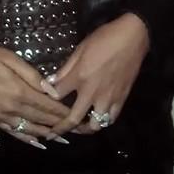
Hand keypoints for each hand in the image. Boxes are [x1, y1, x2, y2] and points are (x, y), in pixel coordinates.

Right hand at [0, 44, 72, 149]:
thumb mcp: (9, 58)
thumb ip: (32, 75)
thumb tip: (52, 92)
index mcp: (19, 92)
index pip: (48, 106)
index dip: (65, 113)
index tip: (80, 118)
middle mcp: (13, 108)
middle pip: (42, 120)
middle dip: (62, 126)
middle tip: (79, 132)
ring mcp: (2, 117)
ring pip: (30, 130)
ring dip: (48, 135)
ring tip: (64, 139)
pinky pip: (14, 133)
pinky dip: (27, 140)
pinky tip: (37, 143)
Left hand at [45, 13, 149, 138]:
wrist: (132, 38)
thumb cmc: (103, 40)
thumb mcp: (79, 51)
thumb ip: (64, 70)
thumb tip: (50, 83)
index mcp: (79, 78)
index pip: (56, 96)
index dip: (46, 100)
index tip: (41, 103)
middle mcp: (92, 93)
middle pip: (73, 119)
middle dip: (61, 128)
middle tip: (53, 134)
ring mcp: (109, 98)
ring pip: (95, 124)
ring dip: (84, 129)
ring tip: (76, 128)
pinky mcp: (122, 99)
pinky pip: (111, 118)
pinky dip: (103, 121)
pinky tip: (96, 118)